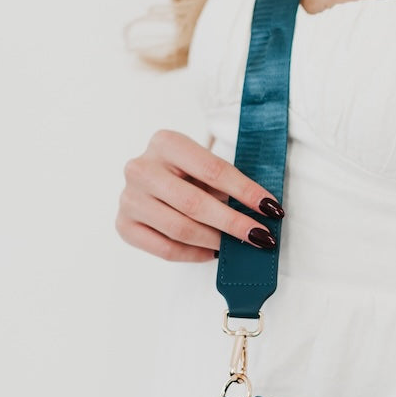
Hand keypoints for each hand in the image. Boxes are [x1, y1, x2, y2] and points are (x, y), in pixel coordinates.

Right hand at [116, 129, 284, 261]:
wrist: (152, 183)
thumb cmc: (189, 175)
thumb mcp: (206, 169)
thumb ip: (228, 186)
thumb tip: (263, 213)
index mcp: (165, 142)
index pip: (212, 169)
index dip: (245, 191)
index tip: (271, 208)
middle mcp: (141, 168)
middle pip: (194, 203)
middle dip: (233, 223)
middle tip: (261, 237)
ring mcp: (129, 198)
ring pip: (180, 229)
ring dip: (215, 241)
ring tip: (236, 246)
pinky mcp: (124, 226)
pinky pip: (166, 249)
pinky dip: (195, 254)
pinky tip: (213, 253)